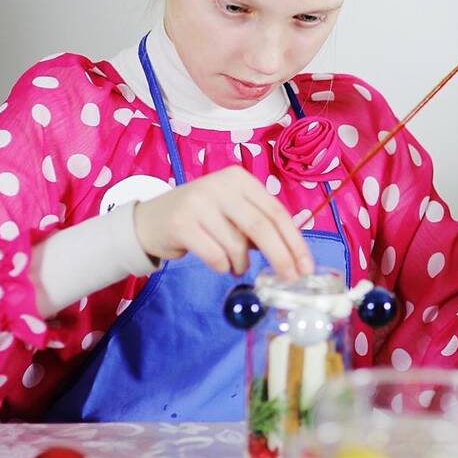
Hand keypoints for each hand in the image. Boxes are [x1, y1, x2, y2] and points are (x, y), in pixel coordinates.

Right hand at [133, 166, 313, 278]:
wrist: (150, 221)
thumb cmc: (202, 219)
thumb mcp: (233, 213)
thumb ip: (261, 226)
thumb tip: (296, 254)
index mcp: (240, 179)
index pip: (276, 212)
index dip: (294, 241)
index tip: (306, 266)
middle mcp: (220, 185)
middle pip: (261, 226)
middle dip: (281, 257)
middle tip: (290, 278)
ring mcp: (199, 202)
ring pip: (237, 244)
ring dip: (242, 265)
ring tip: (237, 267)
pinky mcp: (181, 223)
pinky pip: (215, 255)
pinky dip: (223, 266)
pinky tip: (221, 265)